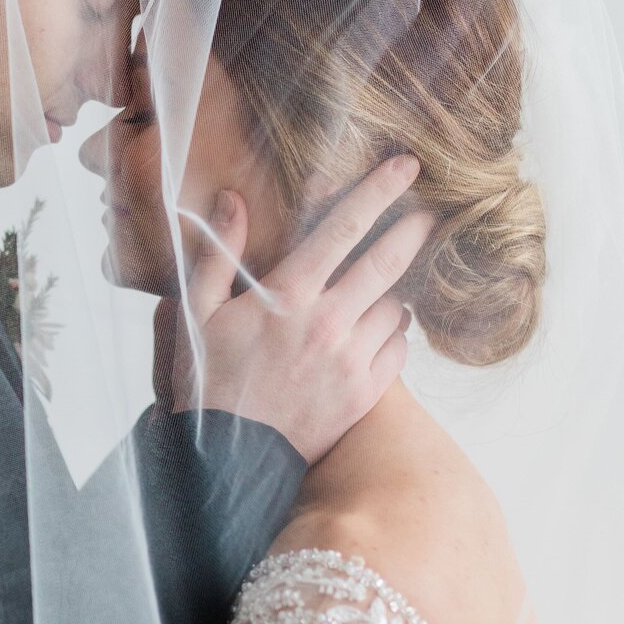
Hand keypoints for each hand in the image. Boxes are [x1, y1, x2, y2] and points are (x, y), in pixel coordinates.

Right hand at [167, 155, 430, 461]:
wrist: (228, 457)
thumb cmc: (209, 379)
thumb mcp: (198, 311)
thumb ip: (219, 252)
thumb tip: (232, 199)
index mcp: (287, 297)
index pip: (343, 228)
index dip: (377, 191)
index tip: (405, 166)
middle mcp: (327, 324)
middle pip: (387, 262)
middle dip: (412, 230)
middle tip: (426, 215)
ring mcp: (351, 361)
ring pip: (395, 308)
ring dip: (392, 293)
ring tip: (378, 291)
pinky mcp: (365, 394)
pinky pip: (398, 350)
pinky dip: (393, 335)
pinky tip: (375, 332)